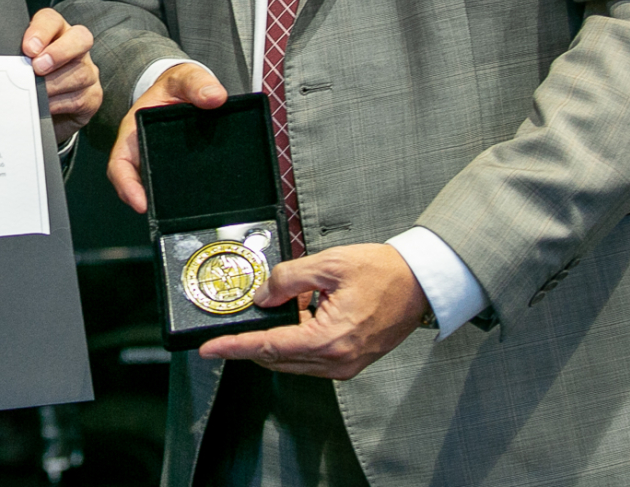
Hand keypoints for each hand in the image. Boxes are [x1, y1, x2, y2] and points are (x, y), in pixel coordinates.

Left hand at [21, 8, 100, 143]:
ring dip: (53, 84)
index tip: (27, 49)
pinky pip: (79, 98)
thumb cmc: (29, 80)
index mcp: (56, 32)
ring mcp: (88, 71)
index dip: (41, 31)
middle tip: (37, 67)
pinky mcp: (92, 96)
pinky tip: (45, 106)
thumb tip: (2, 63)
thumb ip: (16, 57)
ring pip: (79, 73)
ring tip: (35, 92)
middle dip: (58, 53)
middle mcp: (76, 47)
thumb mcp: (20, 64)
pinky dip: (58, 104)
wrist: (41, 112)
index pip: (51, 20)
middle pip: (80, 38)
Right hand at [106, 62, 227, 211]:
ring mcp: (158, 161)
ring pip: (156, 187)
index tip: (140, 203)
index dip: (126, 186)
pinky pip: (175, 185)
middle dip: (148, 201)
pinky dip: (182, 195)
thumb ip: (198, 83)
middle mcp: (142, 151)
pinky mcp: (175, 167)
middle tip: (166, 214)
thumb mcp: (185, 78)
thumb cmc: (176, 84)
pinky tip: (201, 201)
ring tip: (185, 212)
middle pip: (137, 183)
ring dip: (166, 201)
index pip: (120, 164)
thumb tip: (213, 97)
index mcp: (134, 131)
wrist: (185, 87)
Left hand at [199, 242, 428, 378]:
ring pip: (292, 361)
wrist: (420, 283)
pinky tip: (301, 315)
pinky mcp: (350, 363)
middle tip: (237, 322)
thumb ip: (288, 280)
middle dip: (253, 341)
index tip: (209, 349)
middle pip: (276, 358)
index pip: (268, 347)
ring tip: (283, 306)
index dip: (234, 347)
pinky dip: (297, 340)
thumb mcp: (328, 264)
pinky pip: (310, 359)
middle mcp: (336, 361)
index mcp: (328, 339)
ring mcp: (345, 366)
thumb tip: (262, 297)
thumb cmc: (382, 272)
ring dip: (278, 339)